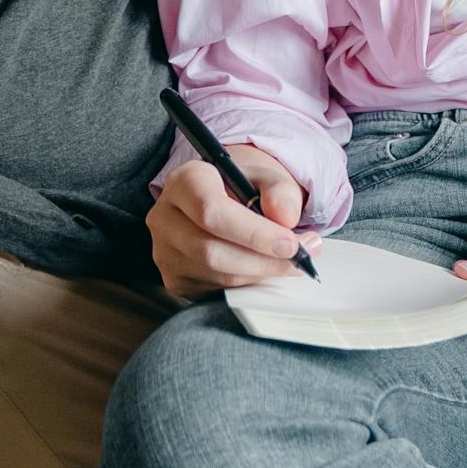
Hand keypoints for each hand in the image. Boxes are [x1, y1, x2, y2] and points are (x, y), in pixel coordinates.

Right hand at [147, 146, 315, 301]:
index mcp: (184, 181)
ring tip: (291, 261)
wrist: (226, 200)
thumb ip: (280, 192)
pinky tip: (265, 269)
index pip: (211, 211)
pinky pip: (216, 290)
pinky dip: (248, 284)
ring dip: (261, 273)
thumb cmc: (244, 187)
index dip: (253, 233)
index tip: (290, 243)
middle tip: (300, 256)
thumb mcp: (266, 177)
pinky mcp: (176, 279)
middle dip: (263, 259)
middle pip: (212, 250)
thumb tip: (286, 217)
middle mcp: (165, 217)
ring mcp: (166, 252)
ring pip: (217, 275)